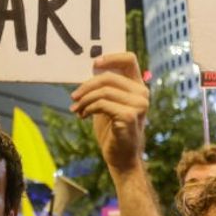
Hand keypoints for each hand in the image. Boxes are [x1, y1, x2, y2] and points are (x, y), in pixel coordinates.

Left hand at [70, 53, 149, 172]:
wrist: (120, 158)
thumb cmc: (112, 130)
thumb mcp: (107, 103)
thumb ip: (104, 88)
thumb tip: (88, 71)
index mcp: (138, 86)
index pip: (129, 59)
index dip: (110, 58)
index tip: (93, 64)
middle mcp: (142, 93)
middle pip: (108, 76)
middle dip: (86, 86)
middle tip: (74, 97)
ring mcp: (138, 105)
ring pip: (103, 91)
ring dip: (84, 100)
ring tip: (77, 109)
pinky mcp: (129, 116)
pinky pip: (101, 104)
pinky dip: (88, 108)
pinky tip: (82, 116)